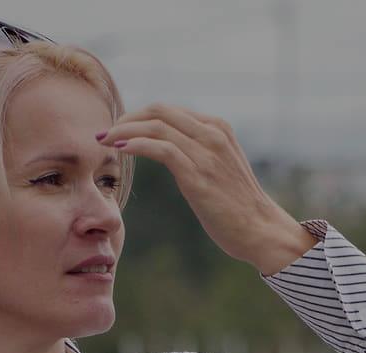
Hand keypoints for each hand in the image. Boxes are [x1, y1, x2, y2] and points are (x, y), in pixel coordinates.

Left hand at [96, 103, 317, 275]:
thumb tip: (172, 151)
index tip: (120, 130)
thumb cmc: (238, 205)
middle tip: (106, 134)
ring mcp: (207, 152)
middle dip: (127, 119)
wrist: (261, 229)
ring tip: (104, 141)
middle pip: (159, 111)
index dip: (139, 116)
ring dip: (124, 131)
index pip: (169, 110)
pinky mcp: (198, 174)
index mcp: (218, 128)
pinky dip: (135, 144)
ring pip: (156, 126)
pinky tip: (120, 150)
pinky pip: (160, 148)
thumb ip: (199, 152)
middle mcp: (213, 134)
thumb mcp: (220, 167)